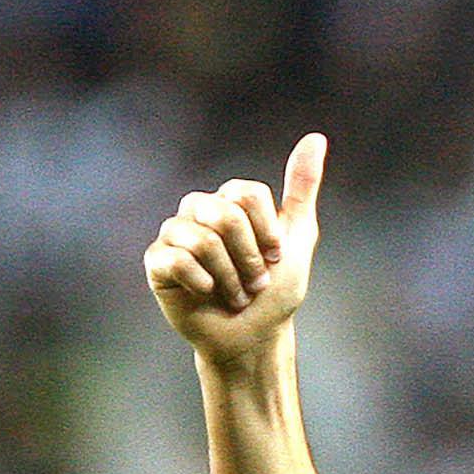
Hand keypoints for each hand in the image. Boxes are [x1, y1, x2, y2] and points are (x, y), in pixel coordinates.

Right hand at [144, 132, 327, 365]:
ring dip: (231, 278)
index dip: (268, 233)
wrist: (254, 335)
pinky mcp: (157, 262)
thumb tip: (316, 138)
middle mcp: (198, 209)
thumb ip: (302, 187)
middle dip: (250, 258)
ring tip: (235, 294)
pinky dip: (202, 283)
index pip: (247, 195)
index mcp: (229, 199)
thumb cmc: (275, 290)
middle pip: (225, 214)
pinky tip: (207, 293)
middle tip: (255, 283)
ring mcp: (175, 234)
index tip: (276, 258)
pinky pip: (177, 260)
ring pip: (203, 240)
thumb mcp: (298, 237)